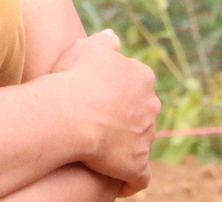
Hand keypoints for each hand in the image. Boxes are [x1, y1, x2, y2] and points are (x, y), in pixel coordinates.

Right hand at [46, 30, 158, 189]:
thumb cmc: (73, 78)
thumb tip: (114, 38)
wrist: (70, 114)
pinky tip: (119, 182)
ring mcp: (146, 136)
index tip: (102, 102)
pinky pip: (140, 178)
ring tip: (104, 154)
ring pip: (141, 143)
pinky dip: (131, 181)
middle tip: (101, 127)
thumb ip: (104, 43)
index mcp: (142, 77)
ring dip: (127, 148)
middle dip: (127, 121)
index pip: (137, 86)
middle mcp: (151, 106)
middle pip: (142, 114)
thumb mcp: (86, 48)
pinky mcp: (137, 164)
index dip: (120, 96)